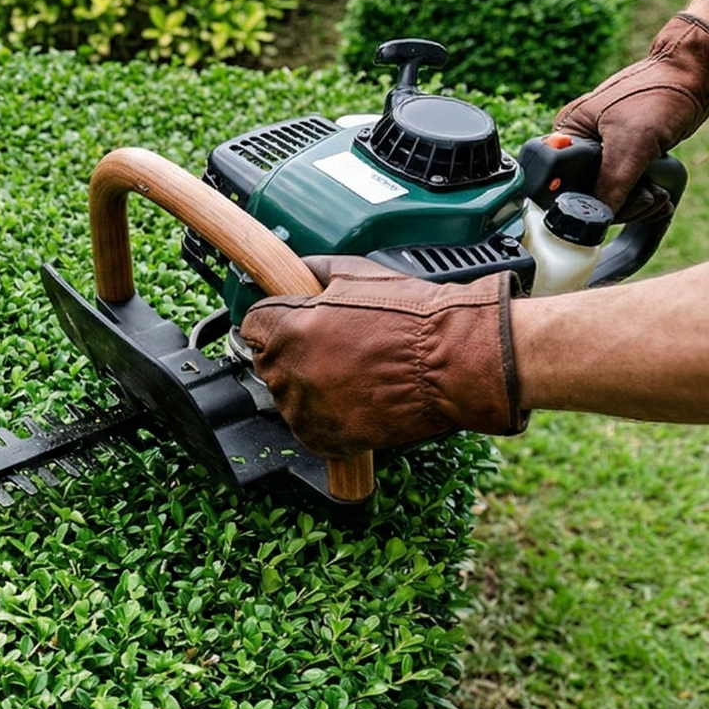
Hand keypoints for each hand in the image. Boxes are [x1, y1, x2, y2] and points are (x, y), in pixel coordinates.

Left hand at [239, 257, 524, 457]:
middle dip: (292, 353)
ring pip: (287, 397)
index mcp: (289, 328)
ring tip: (350, 374)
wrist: (456, 360)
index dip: (273, 322)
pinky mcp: (327, 437)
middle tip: (331, 349)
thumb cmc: (414, 317)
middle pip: (268, 362)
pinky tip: (353, 400)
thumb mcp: (359, 273)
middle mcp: (291, 370)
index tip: (288, 324)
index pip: (252, 326)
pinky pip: (309, 429)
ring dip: (308, 387)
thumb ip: (316, 270)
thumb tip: (299, 270)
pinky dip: (325, 418)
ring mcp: (307, 408)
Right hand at [554, 13, 708, 219]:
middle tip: (642, 198)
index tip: (602, 206)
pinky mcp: (624, 160)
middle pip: (583, 196)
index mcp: (567, 135)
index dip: (576, 201)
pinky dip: (640, 199)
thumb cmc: (659, 94)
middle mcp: (581, 146)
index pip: (554, 182)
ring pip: (605, 197)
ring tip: (654, 195)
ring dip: (634, 205)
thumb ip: (610, 183)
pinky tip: (656, 193)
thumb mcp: (631, 143)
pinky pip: (623, 192)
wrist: (694, 78)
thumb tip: (594, 220)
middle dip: (616, 205)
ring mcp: (603, 154)